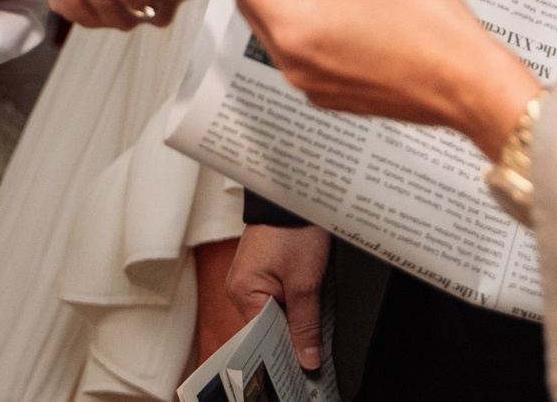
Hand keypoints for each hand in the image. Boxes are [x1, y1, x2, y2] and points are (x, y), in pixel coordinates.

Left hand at [191, 0, 540, 155]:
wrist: (469, 86)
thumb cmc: (429, 28)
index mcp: (296, 27)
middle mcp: (295, 62)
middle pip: (255, 6)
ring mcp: (313, 84)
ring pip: (276, 30)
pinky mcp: (334, 96)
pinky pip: (300, 52)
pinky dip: (300, 23)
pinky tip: (324, 3)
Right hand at [226, 224, 331, 370]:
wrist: (295, 191)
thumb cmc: (294, 229)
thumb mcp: (305, 281)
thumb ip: (305, 323)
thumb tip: (306, 359)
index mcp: (243, 292)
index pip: (262, 338)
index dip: (285, 352)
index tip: (307, 365)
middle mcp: (241, 287)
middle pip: (268, 327)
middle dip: (292, 336)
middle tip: (315, 350)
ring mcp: (251, 277)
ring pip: (275, 312)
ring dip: (295, 318)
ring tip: (314, 325)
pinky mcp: (263, 269)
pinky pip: (277, 297)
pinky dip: (294, 303)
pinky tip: (309, 305)